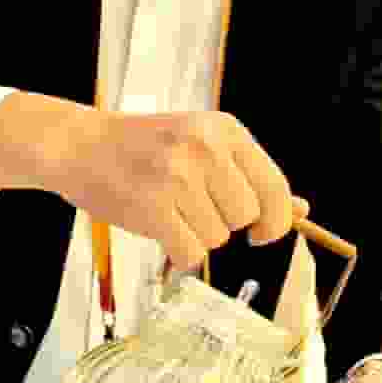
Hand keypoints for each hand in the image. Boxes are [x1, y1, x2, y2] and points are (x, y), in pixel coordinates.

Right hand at [0, 97, 300, 273]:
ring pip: (217, 238)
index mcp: (224, 130)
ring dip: (196, 236)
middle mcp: (205, 149)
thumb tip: (301, 209)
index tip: (261, 231)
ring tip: (169, 213)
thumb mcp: (201, 144)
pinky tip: (160, 231)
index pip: (275, 186)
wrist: (80, 146)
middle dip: (225, 224)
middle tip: (193, 209)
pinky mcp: (153, 207)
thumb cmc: (142, 147)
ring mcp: (178, 178)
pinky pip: (190, 252)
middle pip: (246, 217)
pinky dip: (178, 252)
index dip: (276, 219)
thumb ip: (248, 175)